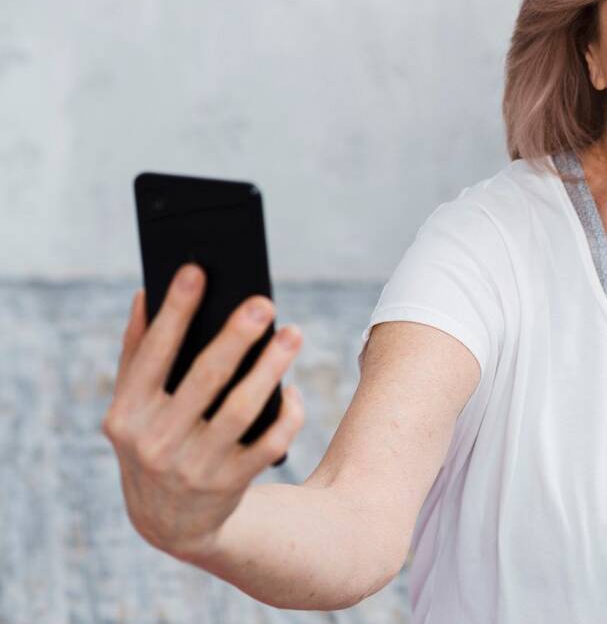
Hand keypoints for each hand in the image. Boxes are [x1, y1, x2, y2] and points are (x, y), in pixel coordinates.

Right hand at [101, 262, 305, 562]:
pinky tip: (292, 390)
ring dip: (272, 367)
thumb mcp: (133, 406)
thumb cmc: (155, 439)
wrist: (169, 522)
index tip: (196, 270)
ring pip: (243, 408)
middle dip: (236, 336)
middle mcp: (154, 442)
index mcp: (126, 414)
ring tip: (294, 334)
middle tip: (264, 302)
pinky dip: (286, 413)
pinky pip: (269, 442)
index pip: (152, 353)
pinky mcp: (229, 485)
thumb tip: (144, 292)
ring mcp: (192, 467)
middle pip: (205, 377)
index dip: (174, 310)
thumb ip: (137, 351)